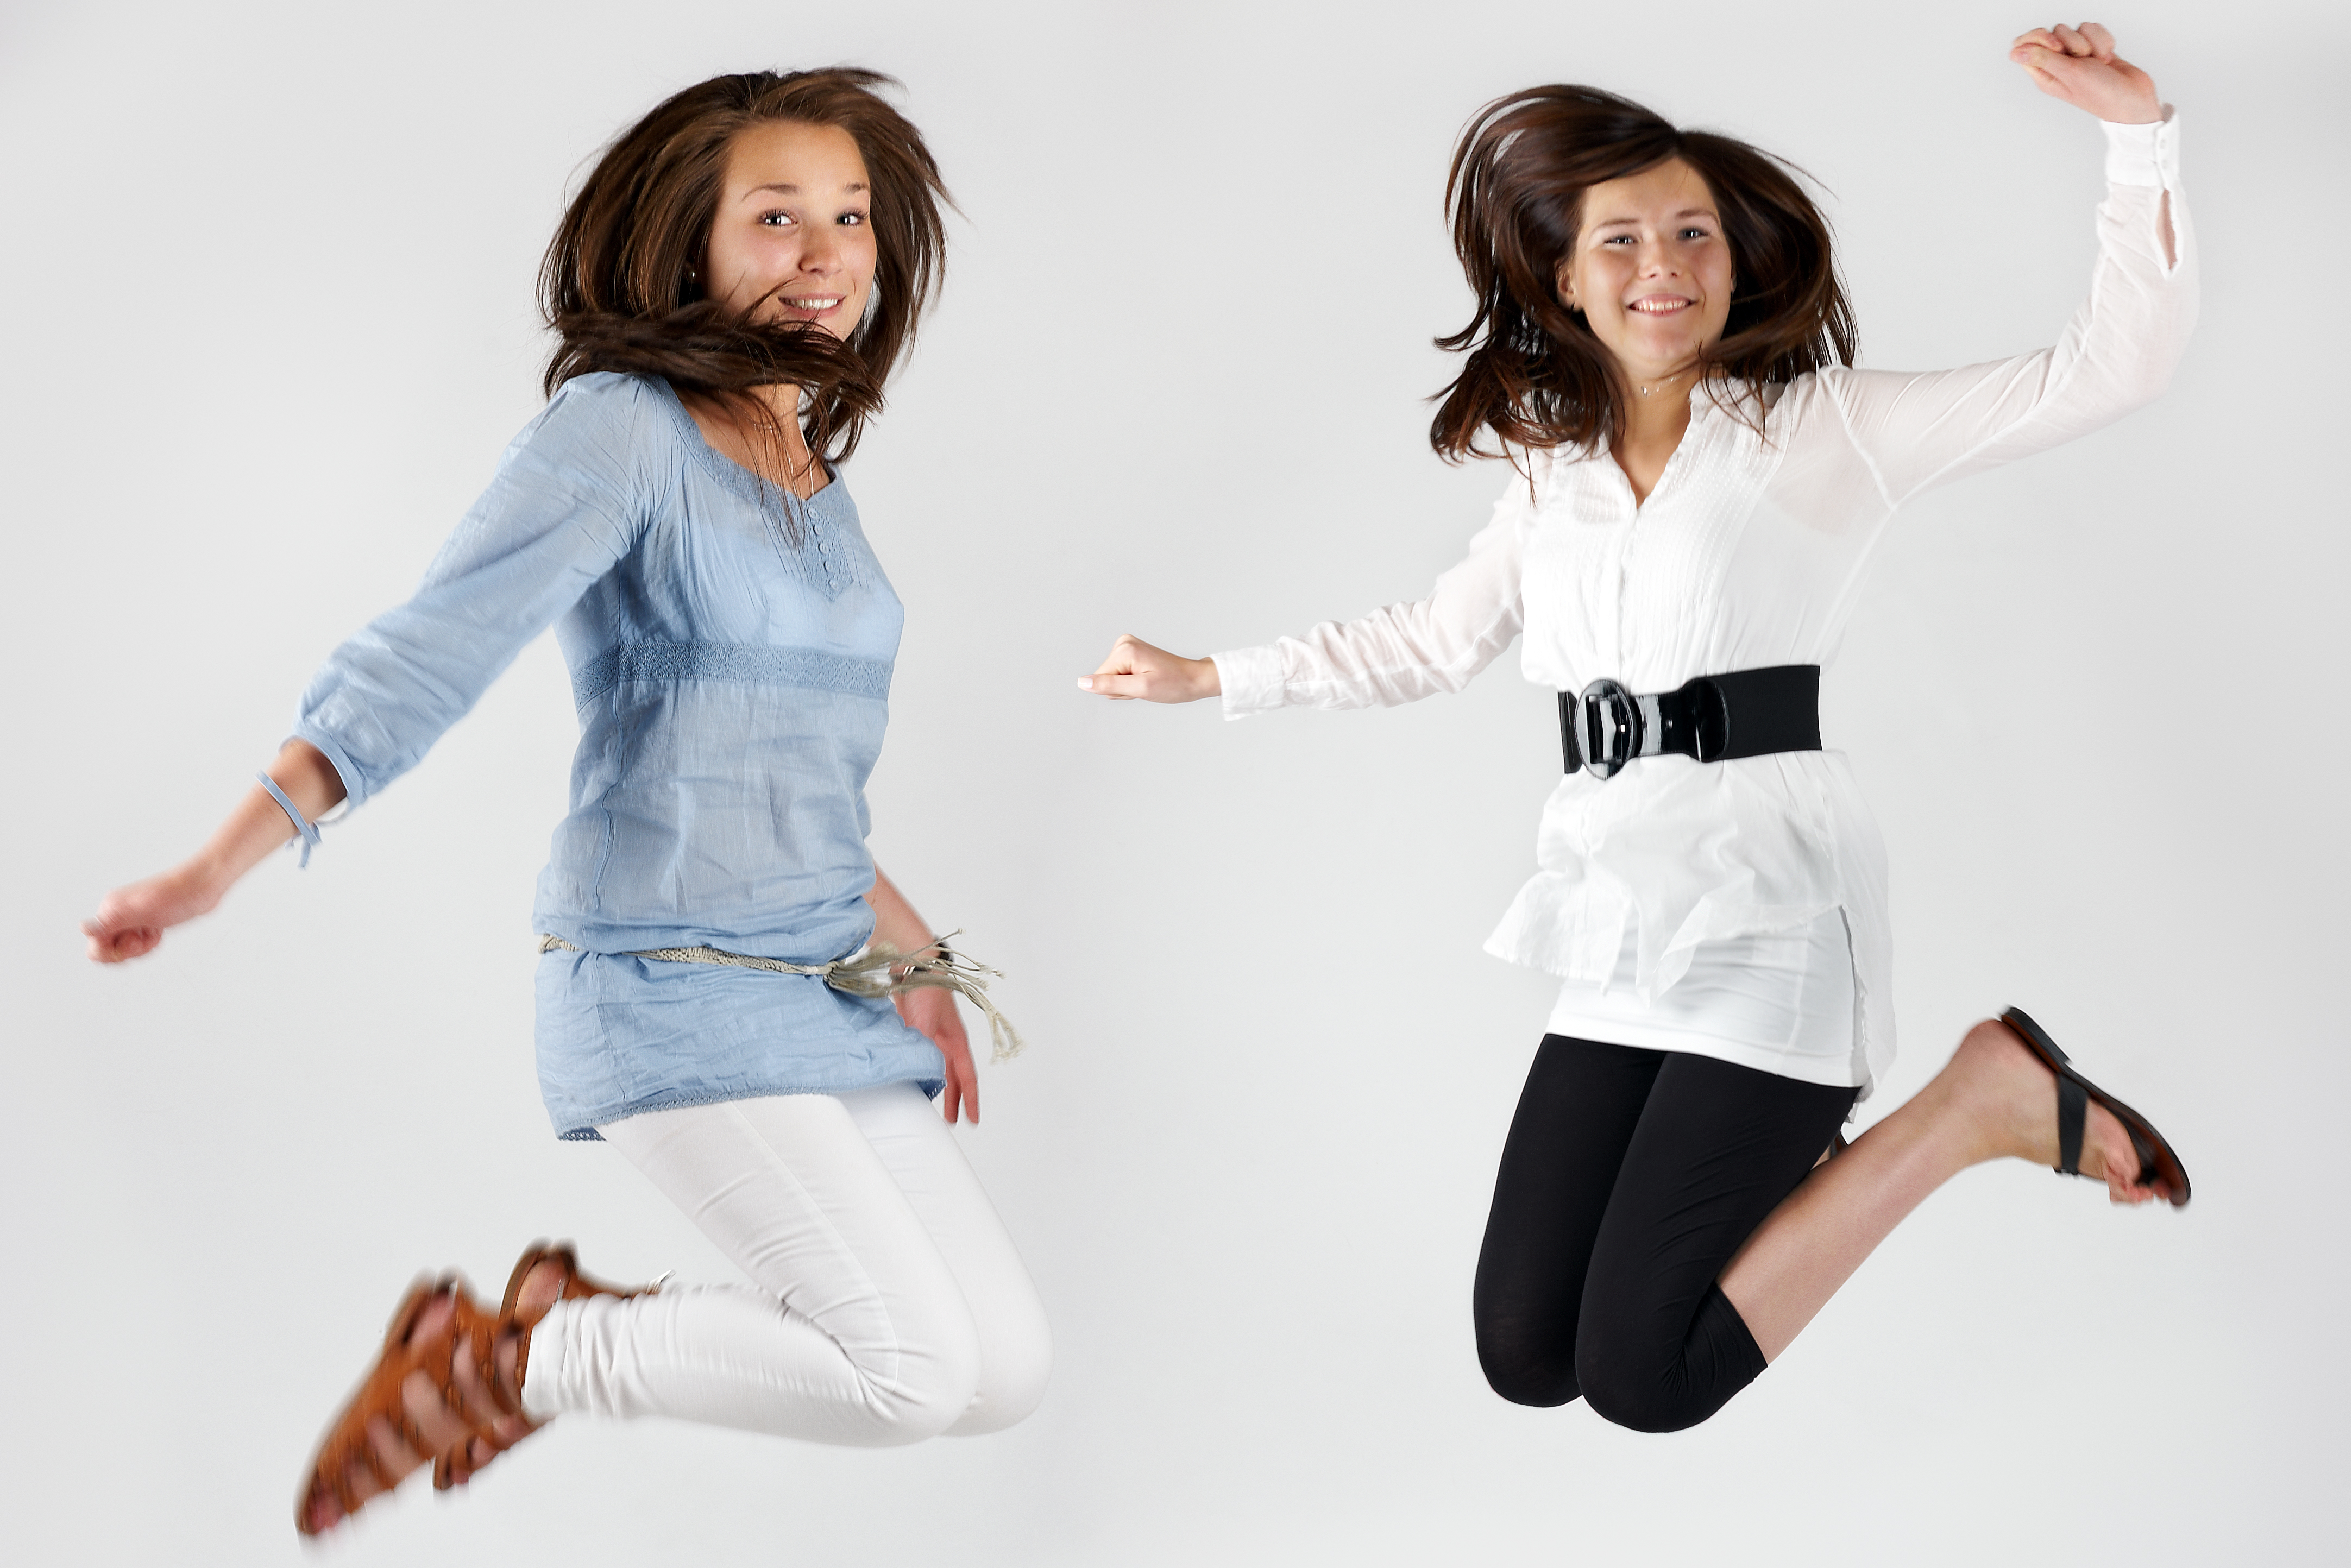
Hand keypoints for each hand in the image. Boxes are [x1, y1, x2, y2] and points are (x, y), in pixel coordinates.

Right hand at [83, 861, 223, 963]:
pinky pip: (138, 942)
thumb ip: (111, 923)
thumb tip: (82, 928)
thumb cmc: (177, 896)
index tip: (134, 941)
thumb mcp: (143, 913)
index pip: (94, 947)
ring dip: (140, 948)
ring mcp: (133, 917)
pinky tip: (160, 932)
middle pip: (107, 949)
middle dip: (126, 952)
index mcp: (110, 909)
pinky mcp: (147, 921)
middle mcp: (117, 913)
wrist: (204, 886)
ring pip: (124, 947)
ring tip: (155, 933)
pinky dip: (148, 943)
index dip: (112, 953)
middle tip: (145, 939)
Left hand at [898, 984, 979, 1124]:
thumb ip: (925, 1049)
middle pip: (953, 1077)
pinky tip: (911, 1077)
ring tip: (931, 1103)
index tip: (973, 1119)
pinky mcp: (917, 1031)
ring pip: (938, 1069)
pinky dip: (920, 1070)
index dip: (970, 1099)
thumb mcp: (926, 1024)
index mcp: (957, 1041)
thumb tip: (924, 1073)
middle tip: (951, 1120)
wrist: (914, 968)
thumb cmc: (927, 990)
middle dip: (954, 1099)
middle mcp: (947, 1041)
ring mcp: (933, 1036)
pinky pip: (922, 1057)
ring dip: (937, 1086)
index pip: (967, 1077)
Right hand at [1078, 634, 1220, 702]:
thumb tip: (1082, 683)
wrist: (1194, 679)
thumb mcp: (1140, 689)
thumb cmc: (1173, 684)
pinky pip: (1119, 674)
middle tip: (1144, 686)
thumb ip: (1109, 686)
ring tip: (1147, 683)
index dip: (1119, 691)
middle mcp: (1123, 643)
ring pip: (1112, 677)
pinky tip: (1146, 679)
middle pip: (1105, 677)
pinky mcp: (1131, 652)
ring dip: (1128, 686)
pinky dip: (1131, 682)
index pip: (1101, 679)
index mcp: (1124, 650)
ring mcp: (1127, 646)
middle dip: (1123, 688)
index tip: (1138, 687)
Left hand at [2010, 22, 2160, 122]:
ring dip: (2091, 42)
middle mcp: (2057, 63)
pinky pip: (2093, 29)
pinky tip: (2108, 57)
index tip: (2056, 45)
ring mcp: (2076, 55)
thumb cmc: (2101, 93)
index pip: (2025, 46)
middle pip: (2052, 32)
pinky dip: (2103, 40)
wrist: (2133, 98)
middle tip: (2082, 57)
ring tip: (2098, 61)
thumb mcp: (2069, 74)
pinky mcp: (2093, 47)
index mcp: (2044, 74)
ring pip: (2075, 29)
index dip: (2038, 37)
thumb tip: (2015, 53)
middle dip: (2071, 40)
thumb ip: (2043, 59)